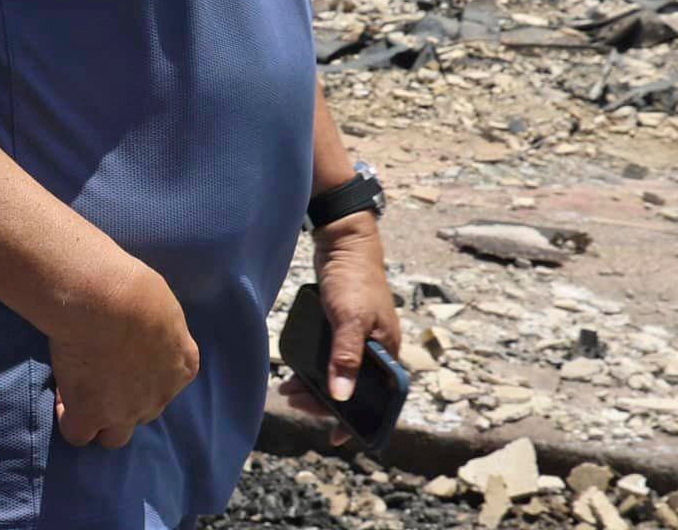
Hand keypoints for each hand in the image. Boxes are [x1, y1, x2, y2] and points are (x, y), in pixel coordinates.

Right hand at [47, 255, 198, 449]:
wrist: (104, 300)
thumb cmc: (133, 287)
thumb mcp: (160, 303)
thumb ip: (156, 326)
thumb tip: (138, 324)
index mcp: (183, 364)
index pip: (168, 381)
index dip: (144, 371)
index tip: (121, 354)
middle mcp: (160, 395)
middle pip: (144, 411)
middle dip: (124, 398)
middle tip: (100, 374)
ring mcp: (126, 411)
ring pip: (115, 437)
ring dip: (100, 421)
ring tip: (80, 395)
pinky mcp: (91, 416)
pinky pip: (78, 434)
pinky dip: (69, 420)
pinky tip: (62, 400)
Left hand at [278, 213, 399, 446]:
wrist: (343, 241)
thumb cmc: (352, 278)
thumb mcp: (349, 318)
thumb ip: (346, 358)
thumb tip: (341, 398)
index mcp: (389, 352)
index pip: (381, 399)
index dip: (362, 420)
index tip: (338, 437)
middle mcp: (377, 349)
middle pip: (355, 389)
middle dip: (326, 401)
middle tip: (295, 402)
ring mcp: (360, 338)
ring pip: (339, 375)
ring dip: (316, 386)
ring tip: (288, 391)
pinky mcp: (342, 327)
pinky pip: (330, 358)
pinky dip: (314, 368)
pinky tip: (294, 372)